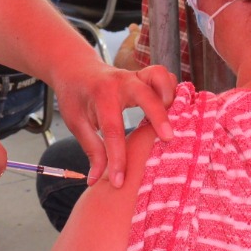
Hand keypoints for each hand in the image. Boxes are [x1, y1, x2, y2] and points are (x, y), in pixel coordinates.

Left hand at [52, 56, 176, 187]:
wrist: (76, 68)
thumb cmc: (76, 97)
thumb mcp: (76, 122)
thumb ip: (92, 149)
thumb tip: (96, 180)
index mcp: (101, 95)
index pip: (112, 130)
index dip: (117, 159)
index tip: (119, 181)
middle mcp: (122, 81)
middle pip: (146, 95)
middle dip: (159, 116)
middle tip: (168, 139)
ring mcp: (136, 76)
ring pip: (160, 77)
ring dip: (170, 96)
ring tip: (173, 119)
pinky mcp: (145, 76)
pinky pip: (165, 78)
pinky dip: (173, 91)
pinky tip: (174, 111)